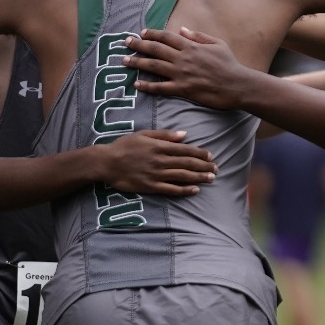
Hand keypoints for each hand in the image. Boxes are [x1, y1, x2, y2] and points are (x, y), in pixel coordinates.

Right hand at [97, 129, 217, 195]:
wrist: (107, 162)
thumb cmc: (124, 146)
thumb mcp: (144, 134)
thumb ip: (165, 135)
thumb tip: (184, 134)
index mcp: (159, 146)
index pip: (185, 150)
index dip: (200, 153)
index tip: (211, 156)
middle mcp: (160, 160)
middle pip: (187, 163)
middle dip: (204, 166)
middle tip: (217, 168)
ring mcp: (156, 174)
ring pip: (182, 176)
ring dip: (199, 177)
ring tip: (211, 178)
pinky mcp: (150, 186)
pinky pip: (171, 189)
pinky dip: (184, 190)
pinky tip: (195, 190)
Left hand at [125, 27, 250, 109]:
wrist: (237, 85)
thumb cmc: (230, 64)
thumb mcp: (217, 44)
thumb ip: (198, 36)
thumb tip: (182, 29)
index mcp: (191, 46)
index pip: (166, 37)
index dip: (152, 34)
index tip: (141, 33)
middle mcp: (183, 58)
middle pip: (155, 49)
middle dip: (139, 45)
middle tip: (126, 43)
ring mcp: (181, 74)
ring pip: (154, 67)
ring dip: (138, 63)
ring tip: (125, 61)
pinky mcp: (183, 89)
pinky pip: (161, 87)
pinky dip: (147, 86)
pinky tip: (137, 84)